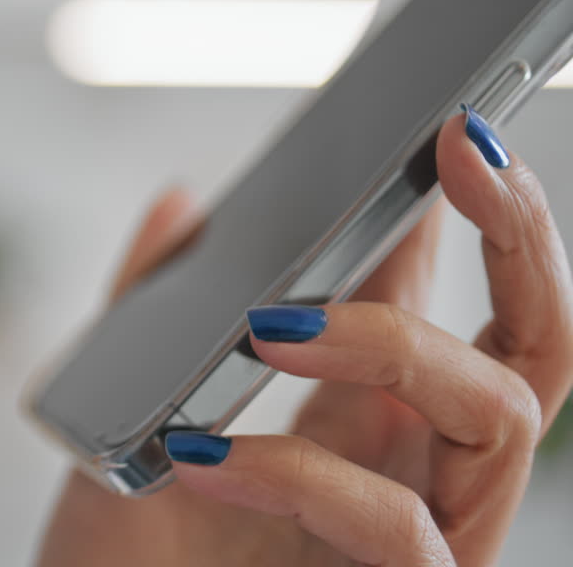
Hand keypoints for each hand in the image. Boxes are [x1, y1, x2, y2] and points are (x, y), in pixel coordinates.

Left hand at [37, 109, 572, 565]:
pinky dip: (306, 476)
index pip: (452, 300)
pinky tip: (207, 458)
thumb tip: (185, 204)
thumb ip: (153, 306)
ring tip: (265, 325)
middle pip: (536, 347)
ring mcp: (418, 538)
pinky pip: (402, 528)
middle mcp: (410, 468)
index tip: (449, 124)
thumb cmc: (118, 555)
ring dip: (389, 342)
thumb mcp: (125, 409)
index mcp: (360, 418)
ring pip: (499, 415)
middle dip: (521, 237)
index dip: (469, 211)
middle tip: (463, 150)